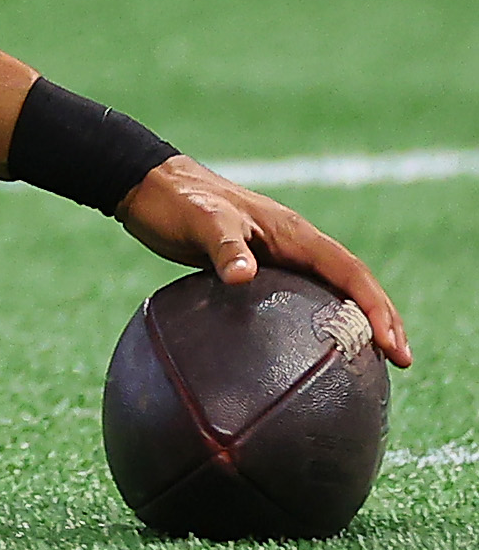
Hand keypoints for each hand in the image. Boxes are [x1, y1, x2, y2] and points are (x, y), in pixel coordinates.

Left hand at [117, 156, 410, 367]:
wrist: (147, 187)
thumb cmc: (176, 201)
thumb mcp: (201, 221)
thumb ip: (224, 246)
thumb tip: (244, 277)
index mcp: (293, 233)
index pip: (349, 272)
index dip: (375, 307)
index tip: (392, 344)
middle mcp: (294, 243)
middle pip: (352, 284)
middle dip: (381, 319)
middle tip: (401, 361)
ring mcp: (277, 255)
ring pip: (329, 290)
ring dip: (354, 320)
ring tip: (371, 362)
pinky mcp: (256, 267)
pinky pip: (299, 296)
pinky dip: (316, 320)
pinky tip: (308, 350)